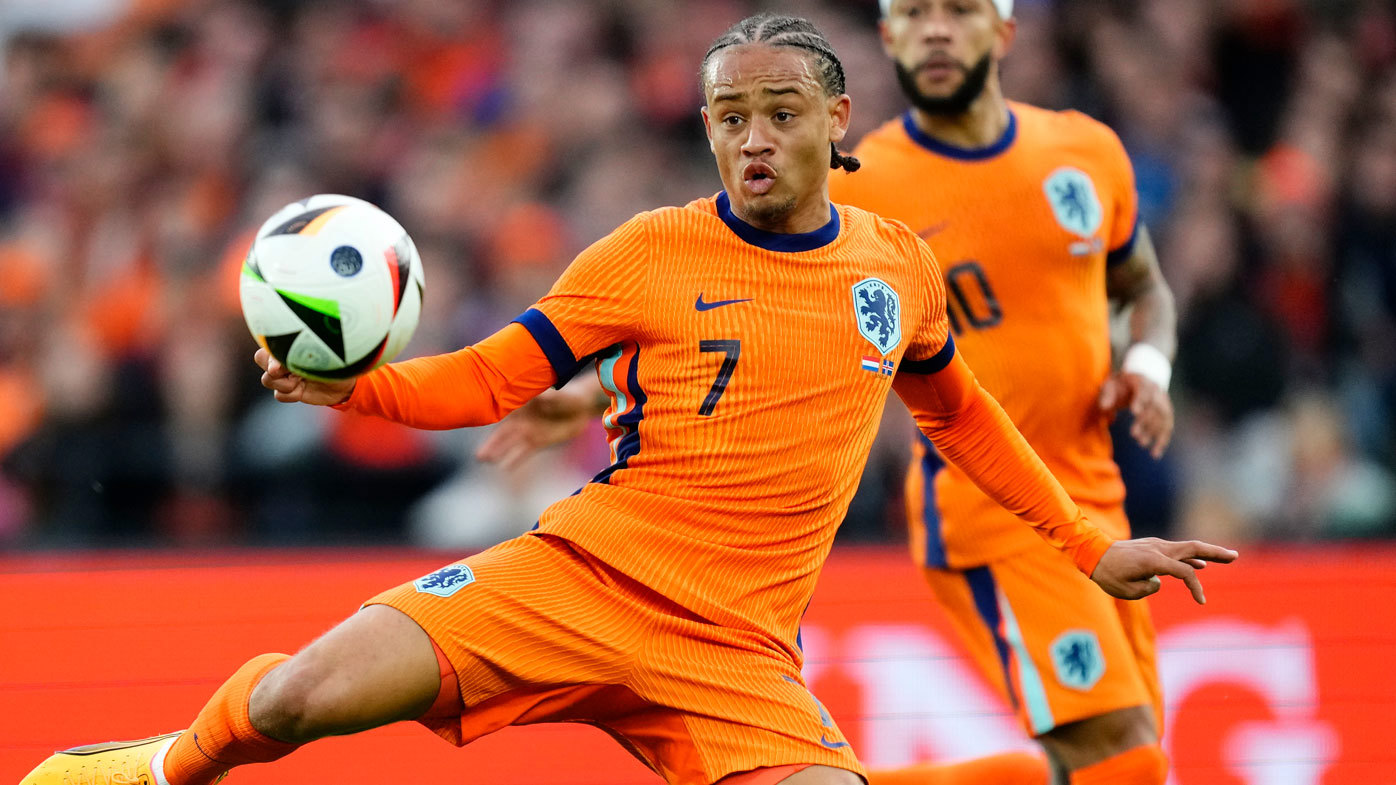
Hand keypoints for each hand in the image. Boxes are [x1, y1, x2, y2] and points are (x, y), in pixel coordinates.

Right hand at [254, 348, 355, 405]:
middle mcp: (283, 359)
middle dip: (273, 366)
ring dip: (283, 383)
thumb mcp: (323, 351)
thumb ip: (305, 349)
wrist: (344, 385)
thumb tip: (284, 359)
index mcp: (289, 345)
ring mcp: (284, 377)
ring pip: (267, 380)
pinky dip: (290, 395)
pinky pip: (279, 396)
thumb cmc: (335, 360)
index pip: (268, 340)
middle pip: (260, 359)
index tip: (284, 359)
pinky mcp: (289, 392)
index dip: (271, 352)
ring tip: (300, 381)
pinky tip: (302, 391)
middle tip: (289, 371)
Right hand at [475, 384, 604, 469]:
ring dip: (497, 452)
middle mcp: (521, 419)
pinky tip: (504, 469)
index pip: (503, 409)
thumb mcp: (561, 396)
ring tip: (483, 460)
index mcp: (522, 404)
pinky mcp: (537, 442)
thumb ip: (550, 398)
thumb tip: (541, 398)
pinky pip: (523, 453)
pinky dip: (514, 460)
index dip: (490, 416)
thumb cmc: (569, 397)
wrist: (581, 408)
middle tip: (478, 453)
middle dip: (491, 442)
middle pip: (502, 432)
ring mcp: (527, 431)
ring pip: (509, 444)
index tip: (478, 423)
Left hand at [1091, 537, 1237, 603]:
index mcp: (1154, 560)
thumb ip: (1149, 588)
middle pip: (1193, 548)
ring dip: (1207, 552)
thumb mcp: (1128, 591)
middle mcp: (1158, 549)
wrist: (1092, 553)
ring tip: (1228, 556)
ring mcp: (1155, 545)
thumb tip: (1158, 582)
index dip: (1196, 587)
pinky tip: (1200, 564)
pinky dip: (1190, 556)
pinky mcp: (1152, 547)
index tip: (1201, 602)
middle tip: (1235, 556)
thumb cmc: (1108, 575)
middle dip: (1215, 553)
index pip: (1185, 572)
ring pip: (1187, 547)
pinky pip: (1176, 551)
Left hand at [1098, 372, 1172, 458]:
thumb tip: (1103, 407)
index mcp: (1142, 381)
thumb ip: (1107, 394)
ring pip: (1162, 418)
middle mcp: (1156, 391)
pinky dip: (1162, 441)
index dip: (1140, 401)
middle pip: (1154, 407)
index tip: (1134, 412)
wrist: (1143, 376)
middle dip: (1145, 422)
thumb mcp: (1111, 384)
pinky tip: (1155, 454)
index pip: (1143, 391)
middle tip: (1134, 435)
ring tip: (1141, 444)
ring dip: (1154, 432)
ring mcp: (1164, 402)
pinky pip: (1167, 427)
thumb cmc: (1122, 383)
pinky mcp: (1167, 412)